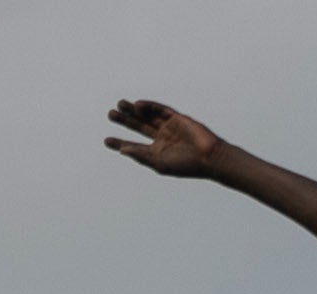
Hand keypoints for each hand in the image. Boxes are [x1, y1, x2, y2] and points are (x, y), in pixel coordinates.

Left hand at [105, 98, 229, 176]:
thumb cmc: (186, 165)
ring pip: (147, 116)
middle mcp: (161, 139)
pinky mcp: (177, 118)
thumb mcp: (160, 163)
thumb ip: (141, 156)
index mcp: (157, 152)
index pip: (135, 146)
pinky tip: (138, 104)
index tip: (107, 140)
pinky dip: (149, 106)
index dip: (120, 143)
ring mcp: (169, 127)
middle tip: (110, 114)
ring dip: (134, 111)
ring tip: (119, 104)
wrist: (209, 157)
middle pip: (138, 127)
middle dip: (125, 120)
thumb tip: (122, 150)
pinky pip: (160, 109)